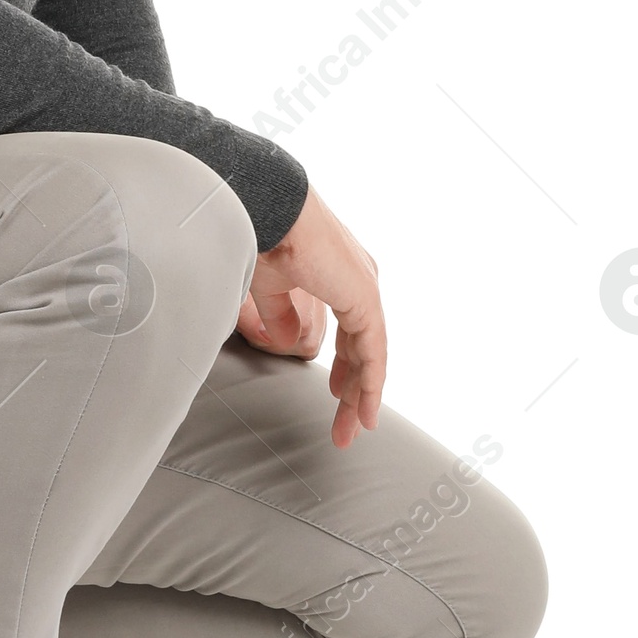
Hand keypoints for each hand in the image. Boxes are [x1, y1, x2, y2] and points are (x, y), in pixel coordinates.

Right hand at [246, 183, 384, 447]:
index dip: (345, 367)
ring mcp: (366, 290)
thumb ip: (281, 315)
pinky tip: (364, 408)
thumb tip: (288, 343)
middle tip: (348, 424)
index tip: (337, 395)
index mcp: (339, 275)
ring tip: (355, 427)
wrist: (271, 209)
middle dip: (354, 389)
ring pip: (371, 355)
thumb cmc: (264, 234)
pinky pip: (373, 352)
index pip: (350, 332)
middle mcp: (359, 282)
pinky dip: (370, 383)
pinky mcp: (365, 300)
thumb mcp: (270, 286)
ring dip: (362, 394)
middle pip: (363, 348)